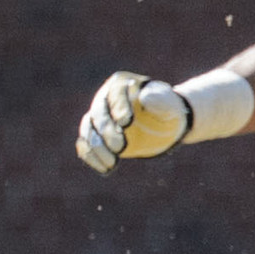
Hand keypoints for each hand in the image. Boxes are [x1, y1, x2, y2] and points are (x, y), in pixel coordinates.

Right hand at [75, 73, 190, 173]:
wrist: (162, 125)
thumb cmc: (167, 111)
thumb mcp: (169, 106)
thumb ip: (160, 101)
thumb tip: (145, 97)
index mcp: (121, 84)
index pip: (115, 93)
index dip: (119, 107)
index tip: (126, 123)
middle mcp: (104, 98)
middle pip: (98, 113)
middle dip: (107, 131)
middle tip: (120, 147)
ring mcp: (97, 118)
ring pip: (88, 130)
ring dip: (97, 148)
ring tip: (112, 164)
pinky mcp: (95, 136)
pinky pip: (85, 145)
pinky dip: (92, 157)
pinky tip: (105, 169)